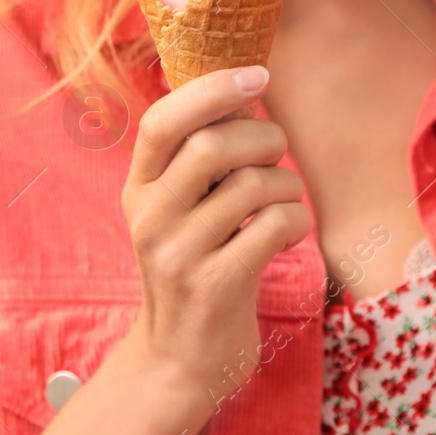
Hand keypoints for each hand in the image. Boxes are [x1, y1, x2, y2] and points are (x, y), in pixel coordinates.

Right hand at [120, 65, 312, 389]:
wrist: (180, 359)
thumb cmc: (195, 264)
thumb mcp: (177, 209)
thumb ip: (197, 156)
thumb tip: (243, 85)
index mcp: (138, 188)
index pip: (159, 122)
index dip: (211, 90)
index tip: (258, 76)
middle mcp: (150, 218)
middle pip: (212, 146)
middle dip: (264, 137)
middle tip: (277, 153)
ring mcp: (180, 254)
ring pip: (253, 186)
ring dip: (288, 184)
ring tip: (285, 200)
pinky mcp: (216, 286)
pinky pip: (275, 227)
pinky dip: (297, 220)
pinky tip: (288, 233)